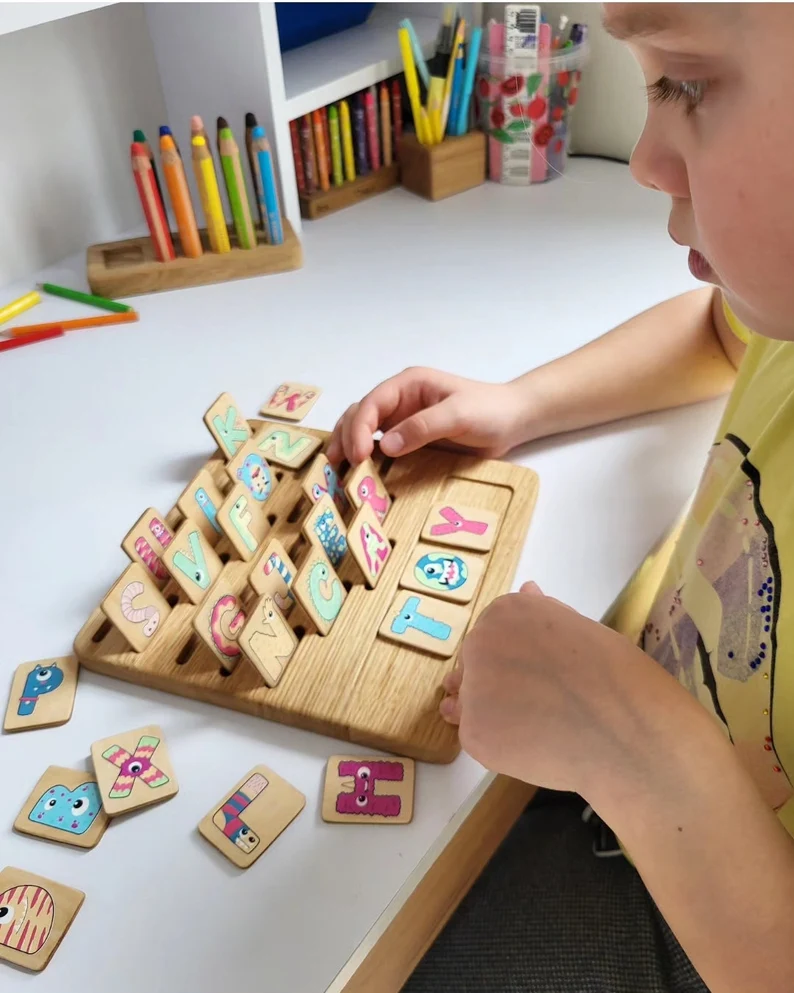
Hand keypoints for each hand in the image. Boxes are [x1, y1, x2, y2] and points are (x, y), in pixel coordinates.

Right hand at [326, 367, 526, 465]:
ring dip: (348, 446)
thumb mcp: (459, 415)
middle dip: (344, 436)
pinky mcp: (409, 439)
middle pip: (360, 414)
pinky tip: (357, 473)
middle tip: (338, 465)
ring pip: (363, 429)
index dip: (359, 428)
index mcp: (408, 385)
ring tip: (336, 469)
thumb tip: (386, 445)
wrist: (512, 421)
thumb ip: (423, 427)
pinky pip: (381, 447)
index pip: (372, 403)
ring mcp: (402, 420)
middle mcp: (400, 401)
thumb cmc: (489, 411)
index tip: (359, 455)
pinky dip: (365, 458)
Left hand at [441, 583, 707, 800]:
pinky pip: (478, 738)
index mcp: (506, 611)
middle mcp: (480, 642)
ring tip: (540, 727)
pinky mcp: (474, 732)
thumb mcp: (581, 628)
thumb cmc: (617, 675)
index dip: (517, 660)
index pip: (492, 635)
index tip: (543, 676)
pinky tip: (534, 747)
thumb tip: (527, 590)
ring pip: (473, 703)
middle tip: (543, 705)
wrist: (626, 731)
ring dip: (497, 715)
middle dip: (502, 685)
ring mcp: (472, 688)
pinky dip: (500, 747)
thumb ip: (542, 613)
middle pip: (476, 667)